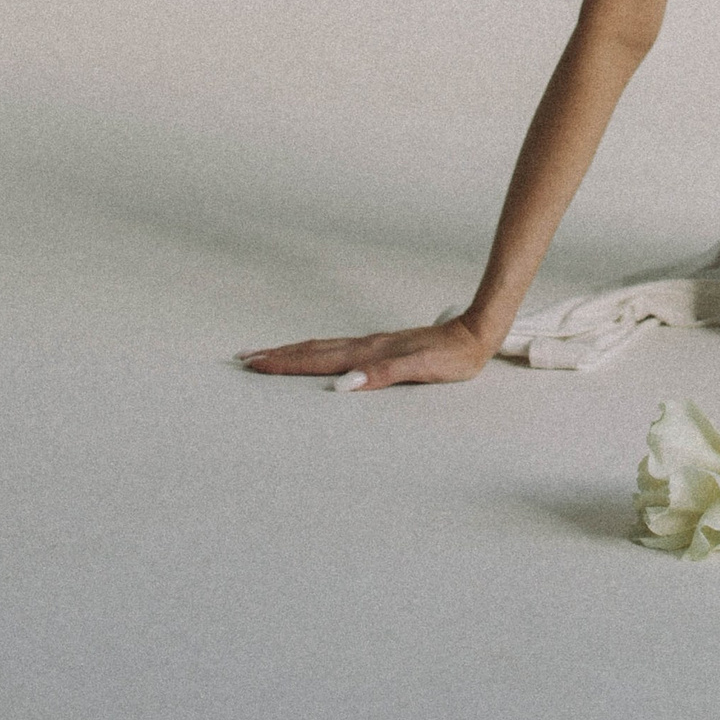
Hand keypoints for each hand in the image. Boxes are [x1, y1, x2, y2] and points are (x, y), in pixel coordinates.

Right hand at [237, 313, 492, 391]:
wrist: (475, 334)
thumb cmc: (451, 358)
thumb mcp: (420, 369)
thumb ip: (381, 375)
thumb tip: (342, 386)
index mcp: (368, 353)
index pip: (316, 359)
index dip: (283, 363)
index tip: (252, 364)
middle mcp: (365, 346)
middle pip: (312, 351)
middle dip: (277, 356)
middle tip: (243, 359)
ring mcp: (372, 345)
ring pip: (322, 349)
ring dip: (292, 353)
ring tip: (267, 355)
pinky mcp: (381, 349)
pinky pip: (339, 351)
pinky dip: (317, 354)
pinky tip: (315, 360)